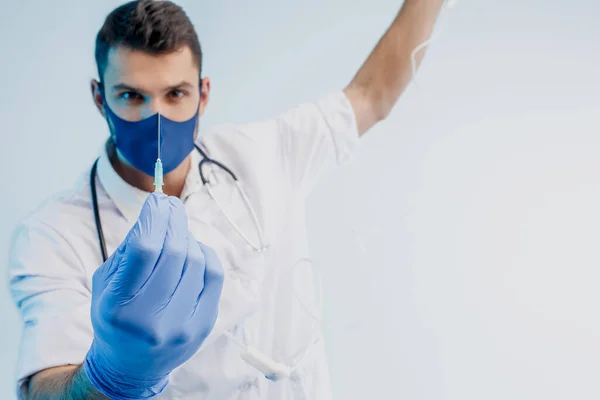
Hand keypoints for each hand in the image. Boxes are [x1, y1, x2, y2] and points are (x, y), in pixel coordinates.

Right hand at [83, 193, 223, 398]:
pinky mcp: (204, 326)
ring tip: (176, 233)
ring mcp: (182, 326)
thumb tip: (158, 212)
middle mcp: (152, 320)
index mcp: (119, 308)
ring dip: (187, 238)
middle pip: (174, 253)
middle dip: (174, 221)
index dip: (154, 218)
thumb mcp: (106, 284)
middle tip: (171, 206)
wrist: (130, 366)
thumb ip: (128, 249)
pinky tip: (194, 250)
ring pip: (197, 261)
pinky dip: (205, 255)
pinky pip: (214, 275)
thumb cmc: (116, 317)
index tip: (157, 200)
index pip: (143, 250)